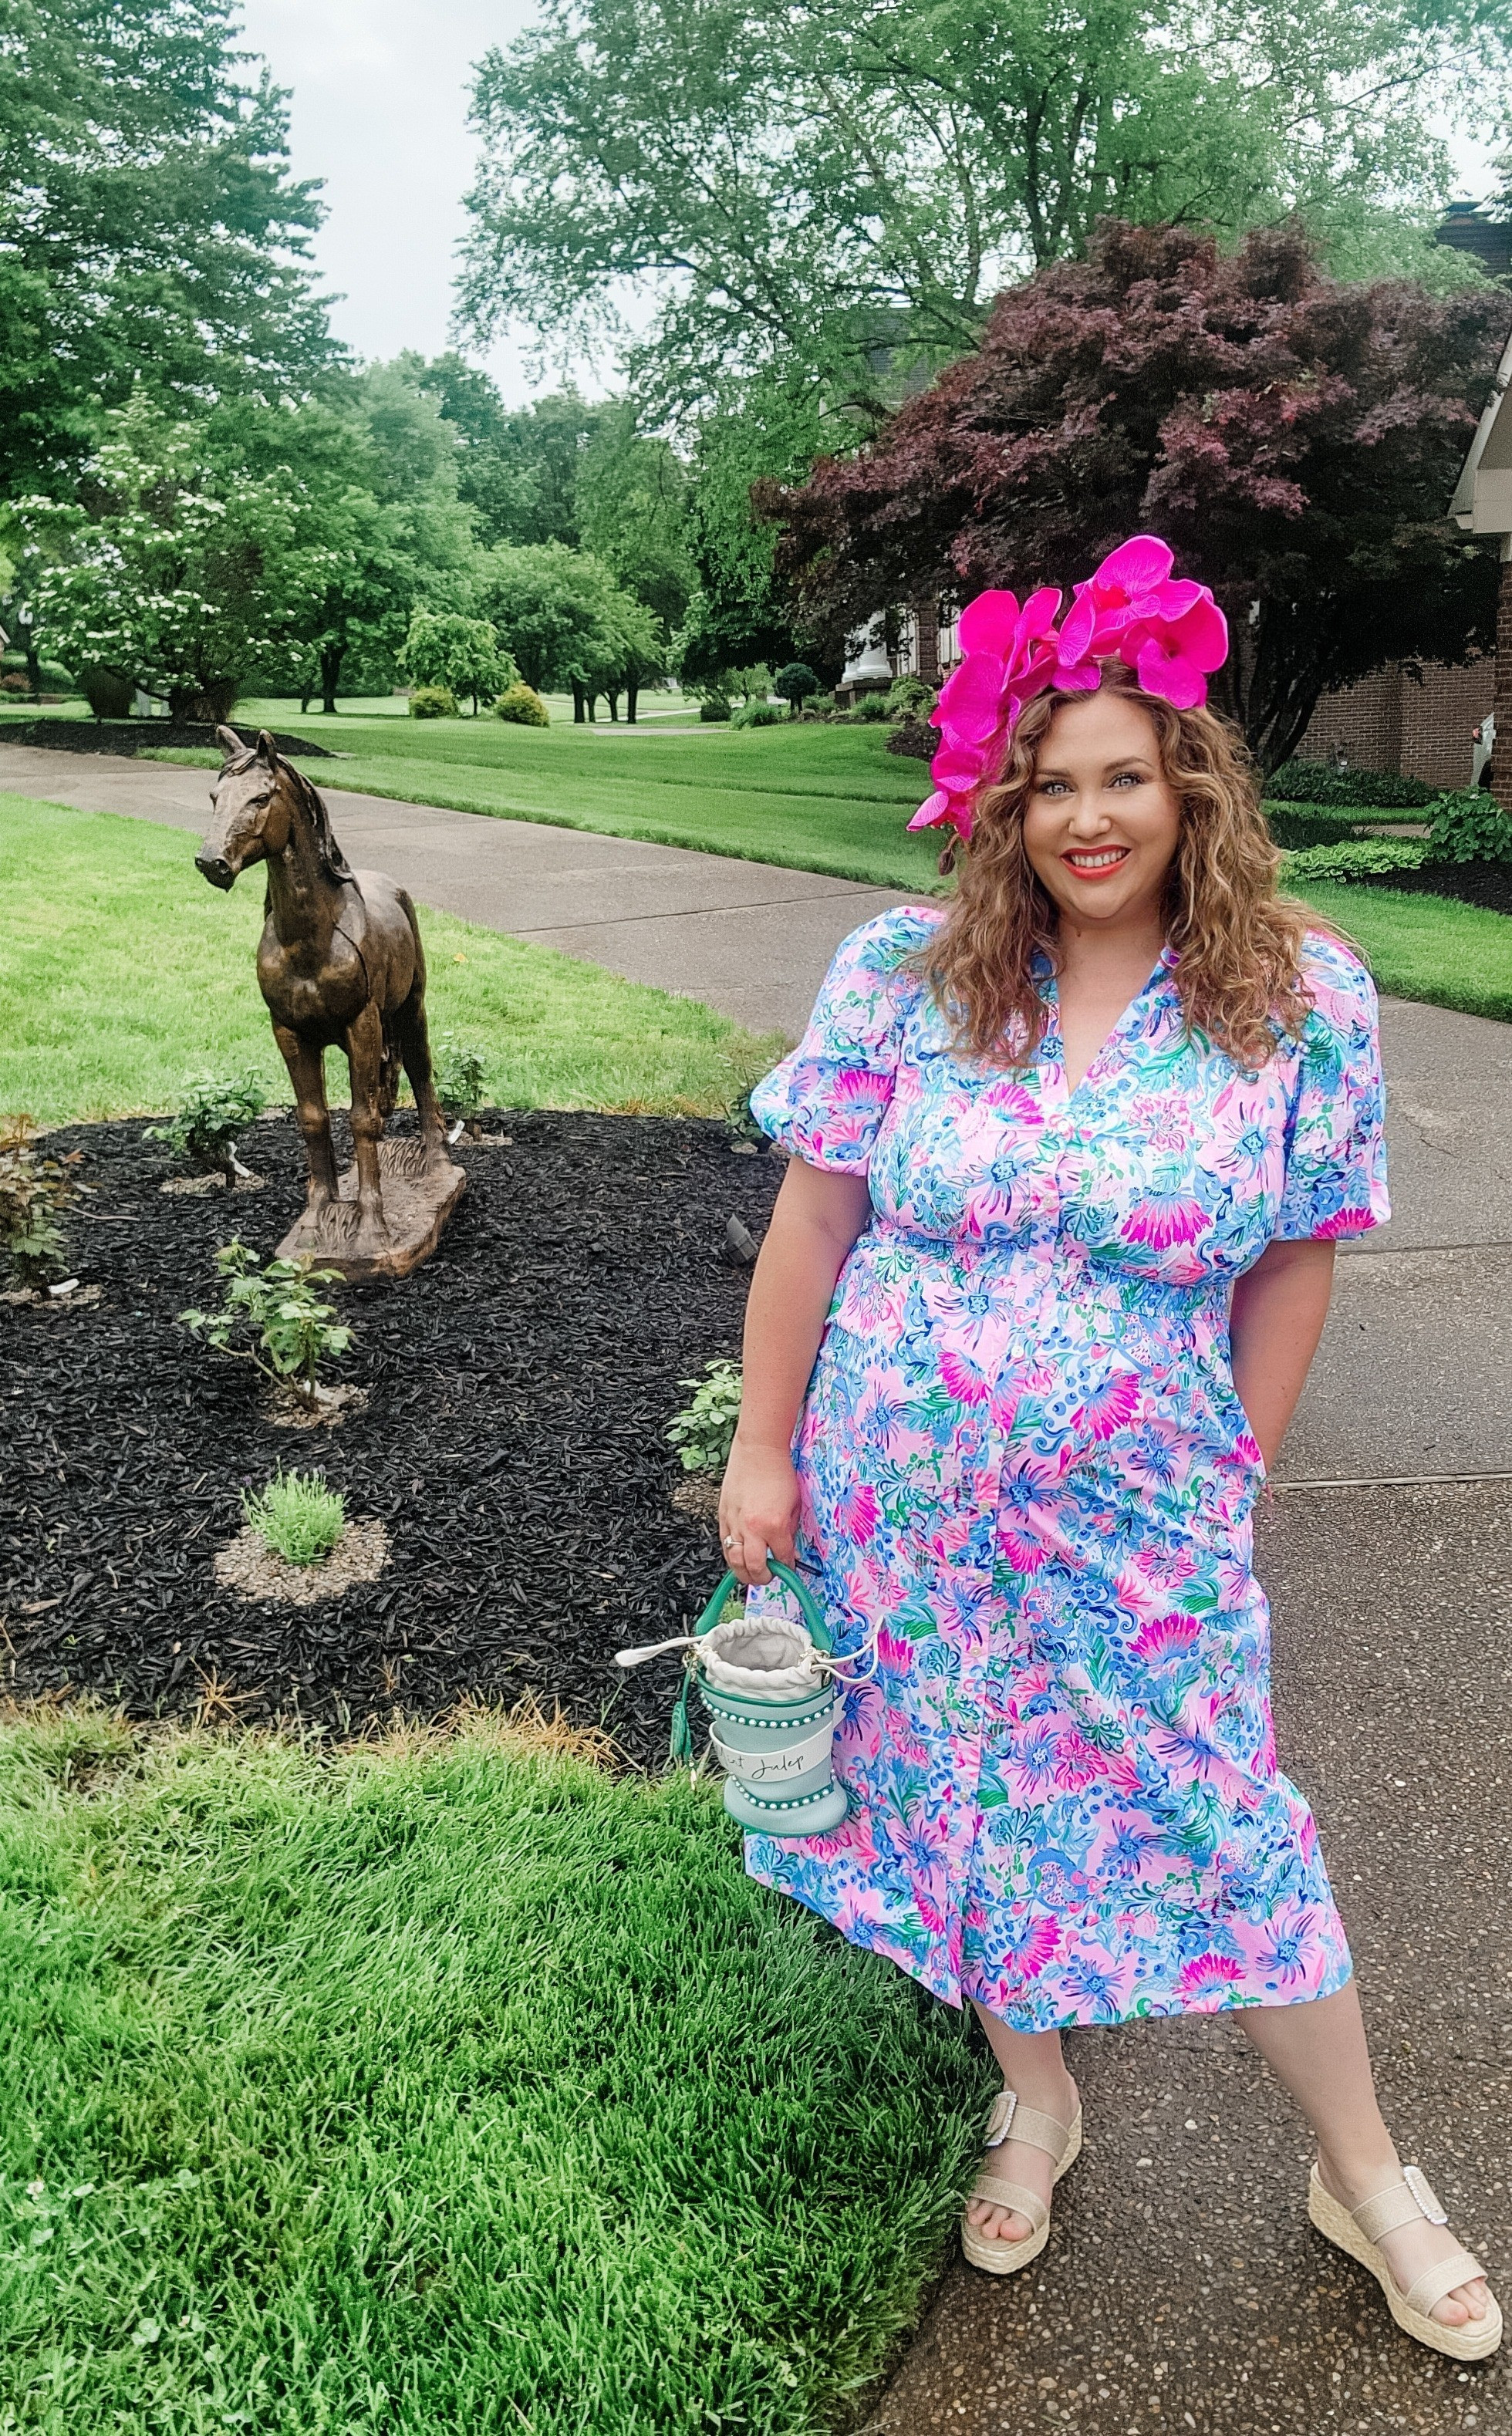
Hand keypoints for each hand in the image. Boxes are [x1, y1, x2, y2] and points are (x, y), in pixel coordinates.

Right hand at [718, 1436, 798, 1585]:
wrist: (758, 1450)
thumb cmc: (779, 1472)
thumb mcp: (794, 1504)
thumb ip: (790, 1529)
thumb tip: (787, 1548)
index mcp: (774, 1525)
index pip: (782, 1557)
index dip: (788, 1567)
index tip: (789, 1569)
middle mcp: (752, 1528)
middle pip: (754, 1567)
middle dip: (764, 1577)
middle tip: (769, 1577)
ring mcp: (735, 1522)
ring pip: (735, 1560)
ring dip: (743, 1573)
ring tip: (752, 1574)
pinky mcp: (723, 1515)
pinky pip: (725, 1544)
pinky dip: (731, 1555)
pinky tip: (738, 1558)